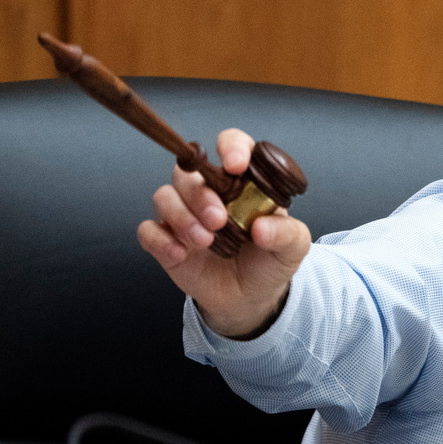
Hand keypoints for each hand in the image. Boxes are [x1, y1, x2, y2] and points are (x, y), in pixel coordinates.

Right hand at [137, 128, 311, 337]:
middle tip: (218, 220)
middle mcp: (210, 191)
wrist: (251, 298)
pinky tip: (180, 254)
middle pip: (189, 171)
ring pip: (164, 196)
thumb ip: (286, 233)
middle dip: (200, 194)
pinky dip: (160, 240)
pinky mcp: (166, 240)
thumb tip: (261, 227)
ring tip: (205, 241)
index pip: (232, 145)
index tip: (235, 165)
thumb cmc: (271, 262)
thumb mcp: (293, 248)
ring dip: (181, 216)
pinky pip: (148, 230)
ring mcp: (185, 214)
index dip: (231, 147)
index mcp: (242, 182)